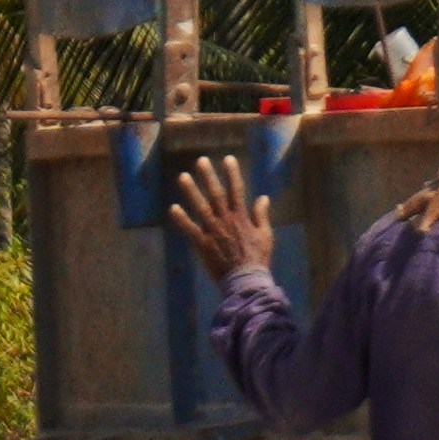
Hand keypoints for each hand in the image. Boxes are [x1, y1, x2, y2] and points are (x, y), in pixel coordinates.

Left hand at [168, 153, 274, 281]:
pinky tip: (173, 208)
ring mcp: (213, 231)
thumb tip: (263, 197)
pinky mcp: (203, 244)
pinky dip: (182, 219)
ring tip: (183, 177)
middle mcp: (226, 220)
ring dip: (191, 191)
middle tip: (200, 161)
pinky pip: (190, 229)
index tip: (228, 159)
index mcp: (242, 217)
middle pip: (216, 194)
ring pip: (201, 207)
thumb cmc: (258, 258)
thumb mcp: (266, 235)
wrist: (246, 281)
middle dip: (208, 176)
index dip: (232, 173)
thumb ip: (261, 215)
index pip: (237, 190)